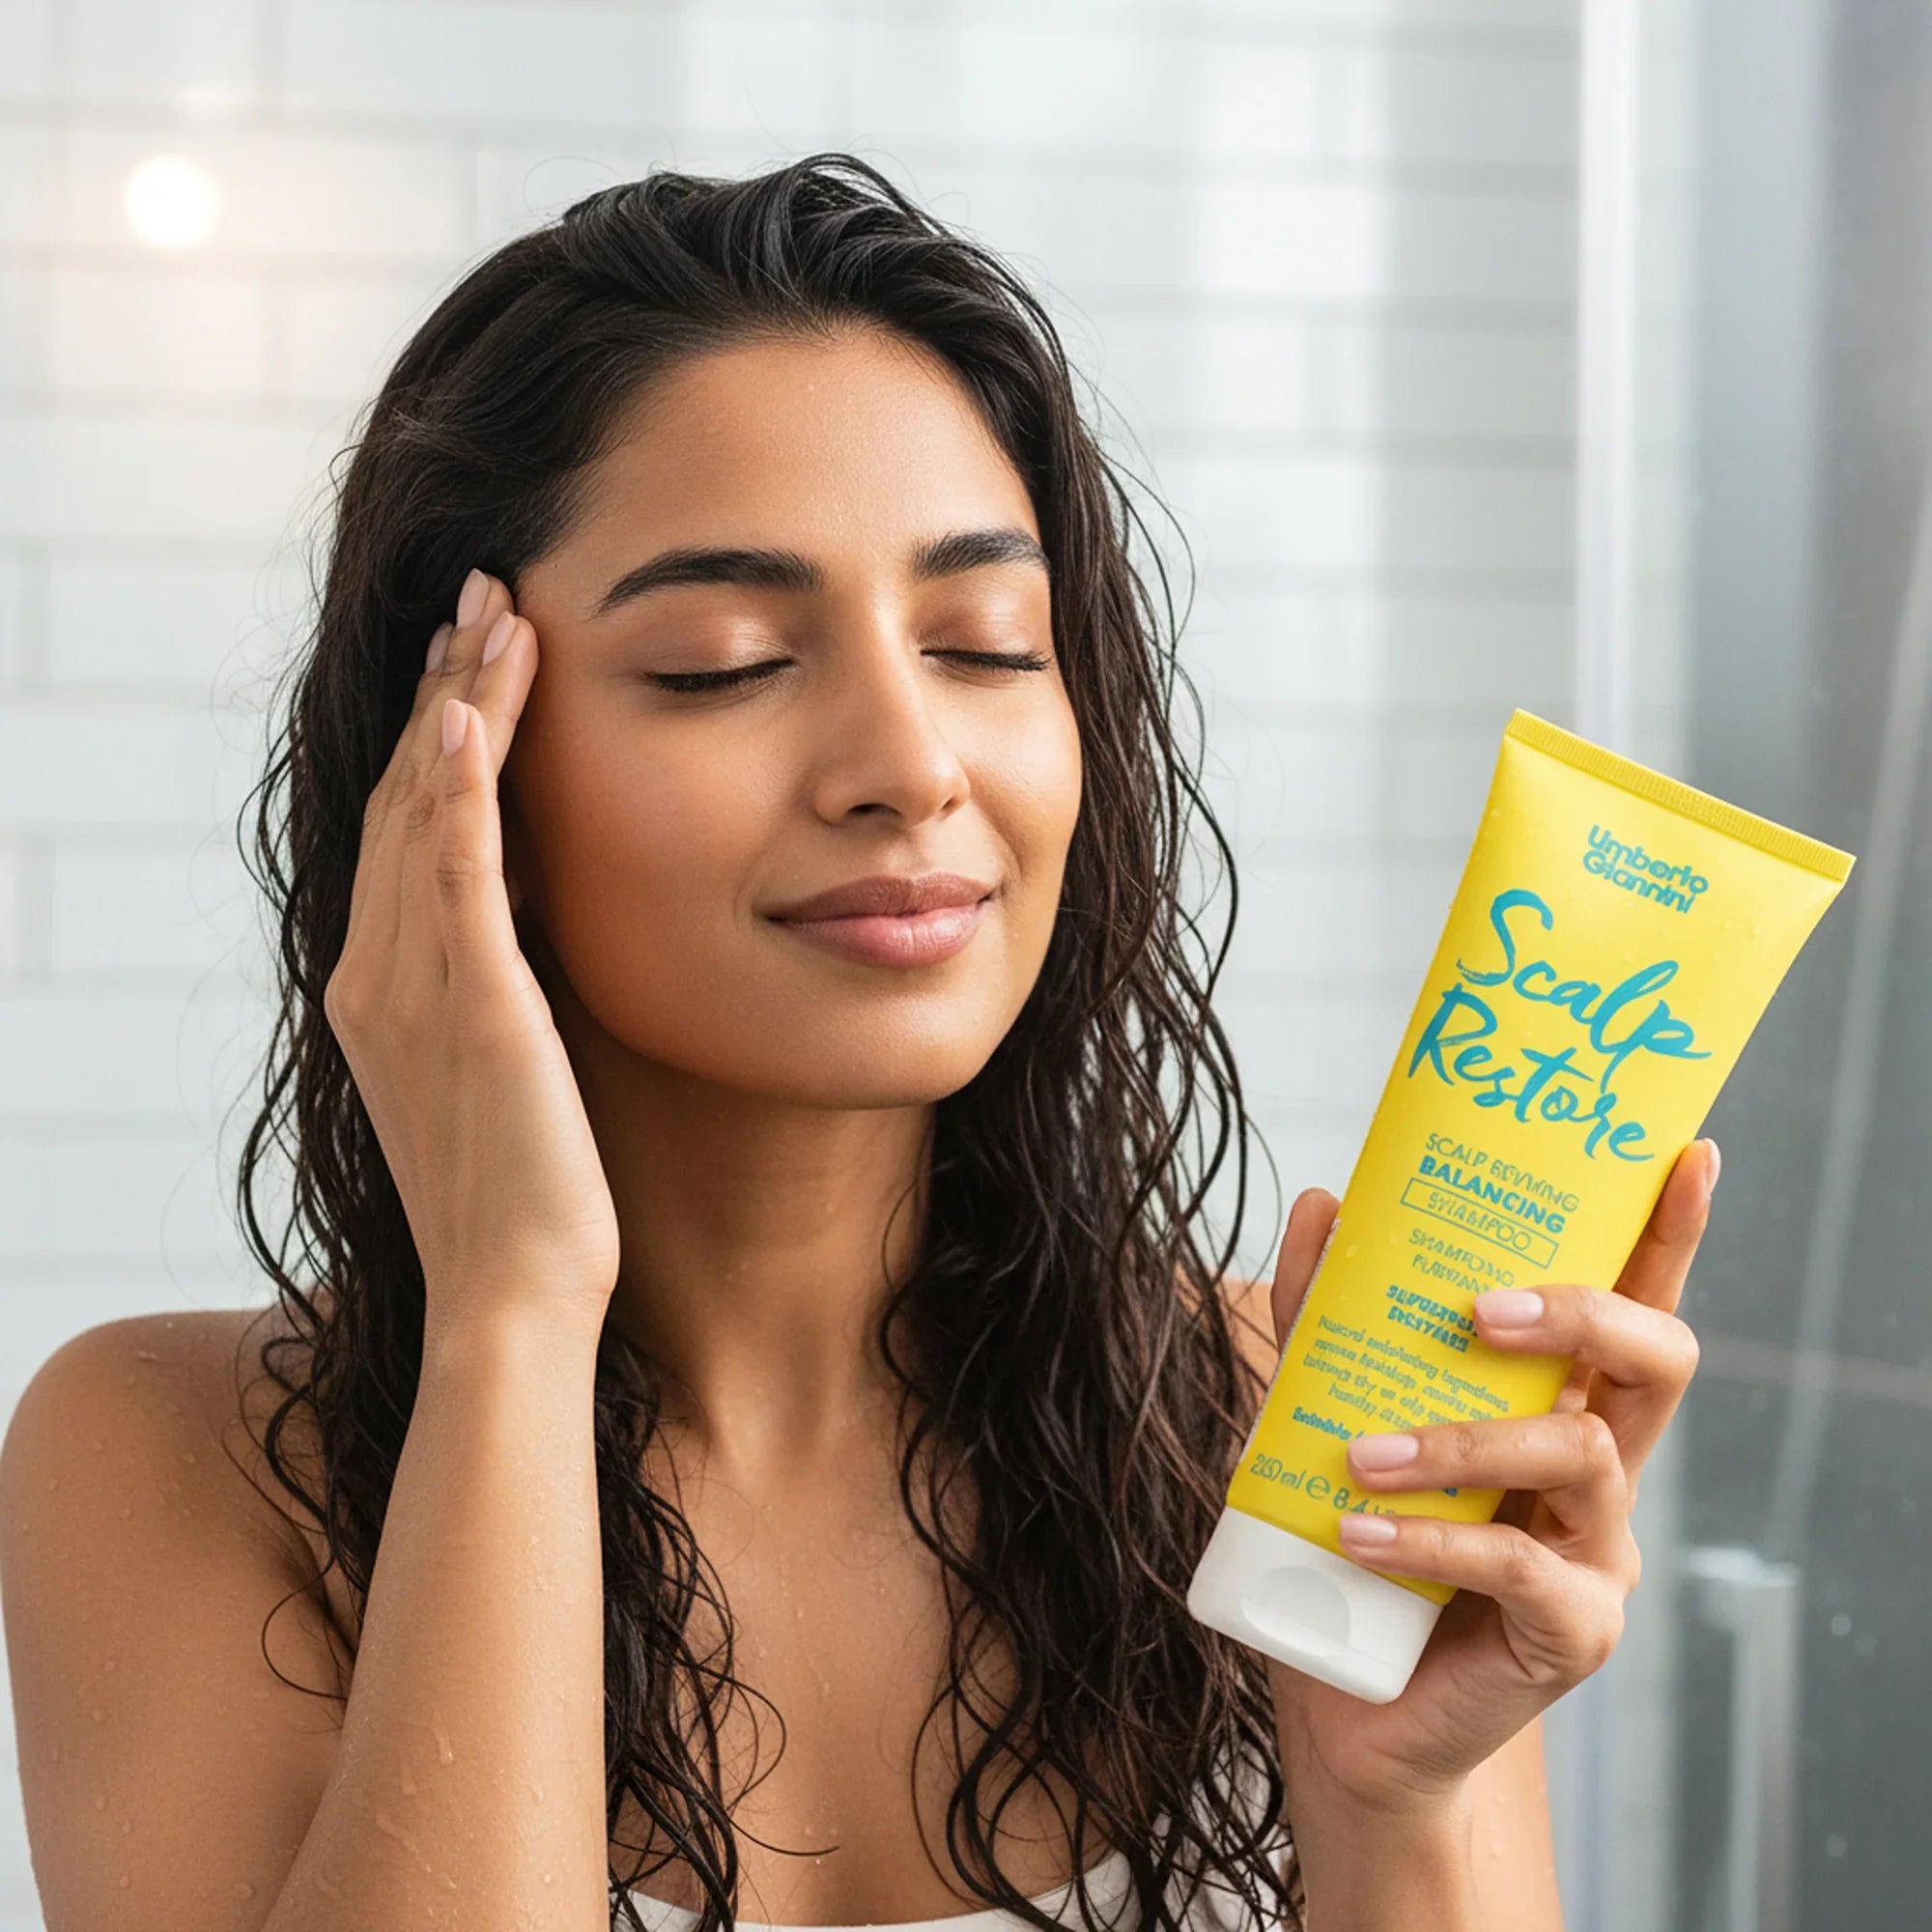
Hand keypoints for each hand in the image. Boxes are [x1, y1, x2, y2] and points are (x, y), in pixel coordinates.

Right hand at [323, 568, 621, 1339]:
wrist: (515, 1295)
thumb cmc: (527, 1197)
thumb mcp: (501, 1070)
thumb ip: (498, 990)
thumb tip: (532, 930)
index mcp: (382, 989)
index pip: (406, 830)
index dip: (436, 735)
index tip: (475, 660)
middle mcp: (376, 975)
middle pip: (404, 797)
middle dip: (448, 688)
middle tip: (483, 597)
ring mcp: (414, 988)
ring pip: (426, 811)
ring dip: (464, 704)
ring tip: (500, 614)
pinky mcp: (472, 1007)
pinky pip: (455, 873)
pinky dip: (456, 788)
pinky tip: (473, 714)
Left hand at [1261, 1138, 1715, 1814]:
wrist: (1345, 1702)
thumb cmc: (1355, 1548)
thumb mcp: (1327, 1418)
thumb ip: (1330, 1319)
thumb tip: (1325, 1203)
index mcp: (1558, 1405)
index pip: (1633, 1305)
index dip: (1668, 1234)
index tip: (1687, 1151)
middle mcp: (1597, 1469)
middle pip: (1657, 1363)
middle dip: (1587, 1314)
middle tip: (1484, 1309)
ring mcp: (1598, 1551)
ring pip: (1580, 1456)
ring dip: (1462, 1440)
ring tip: (1360, 1451)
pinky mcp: (1574, 1630)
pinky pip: (1522, 1564)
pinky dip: (1432, 1538)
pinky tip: (1357, 1531)